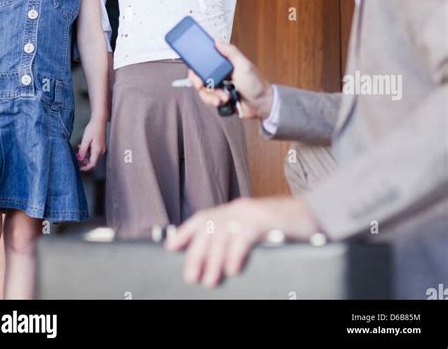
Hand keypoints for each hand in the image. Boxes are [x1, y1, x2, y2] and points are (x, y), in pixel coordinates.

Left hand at [77, 119, 106, 170]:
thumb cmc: (93, 128)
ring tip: (80, 148)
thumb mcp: (85, 140)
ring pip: (93, 157)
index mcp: (97, 150)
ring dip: (85, 155)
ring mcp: (102, 149)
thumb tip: (79, 159)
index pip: (92, 164)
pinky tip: (84, 146)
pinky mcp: (101, 146)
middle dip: (84, 160)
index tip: (79, 168)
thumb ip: (83, 150)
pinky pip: (94, 153)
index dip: (85, 168)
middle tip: (77, 154)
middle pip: (93, 161)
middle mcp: (101, 151)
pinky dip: (88, 152)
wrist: (99, 121)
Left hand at [165, 196, 320, 287]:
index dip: (185, 232)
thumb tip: (214, 261)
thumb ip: (235, 239)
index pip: (203, 218)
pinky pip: (246, 235)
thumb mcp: (255, 232)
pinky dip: (237, 252)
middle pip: (209, 228)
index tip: (170, 248)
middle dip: (196, 253)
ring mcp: (253, 212)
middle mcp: (240, 209)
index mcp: (234, 211)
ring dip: (214, 258)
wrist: (317, 216)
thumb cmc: (286, 229)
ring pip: (224, 233)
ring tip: (209, 279)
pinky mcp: (268, 219)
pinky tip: (233, 268)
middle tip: (191, 276)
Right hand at [187, 38, 273, 119]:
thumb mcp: (244, 65)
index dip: (196, 63)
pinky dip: (213, 101)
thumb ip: (231, 52)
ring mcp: (219, 86)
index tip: (194, 68)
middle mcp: (219, 74)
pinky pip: (208, 99)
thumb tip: (218, 40)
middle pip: (200, 75)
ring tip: (223, 97)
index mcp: (224, 63)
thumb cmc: (256, 83)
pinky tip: (223, 101)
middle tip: (201, 85)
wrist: (261, 105)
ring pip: (203, 89)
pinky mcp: (219, 98)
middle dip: (199, 82)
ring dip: (210, 95)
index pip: (205, 59)